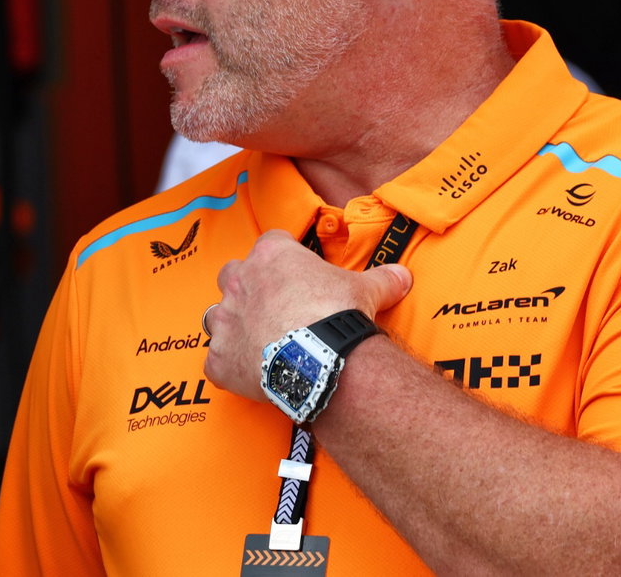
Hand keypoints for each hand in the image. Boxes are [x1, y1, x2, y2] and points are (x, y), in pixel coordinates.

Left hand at [202, 230, 411, 402]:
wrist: (320, 357)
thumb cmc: (337, 315)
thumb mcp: (365, 290)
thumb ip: (382, 278)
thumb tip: (403, 274)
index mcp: (271, 256)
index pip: (271, 244)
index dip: (283, 259)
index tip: (297, 275)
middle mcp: (240, 282)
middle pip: (232, 275)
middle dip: (247, 288)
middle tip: (273, 308)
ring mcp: (225, 320)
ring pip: (217, 316)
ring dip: (233, 326)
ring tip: (258, 342)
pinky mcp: (220, 358)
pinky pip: (216, 362)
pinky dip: (229, 368)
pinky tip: (249, 376)